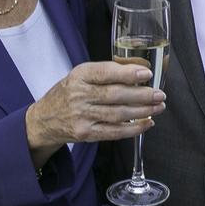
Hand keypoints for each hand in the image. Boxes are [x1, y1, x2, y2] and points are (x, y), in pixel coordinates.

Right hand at [25, 61, 165, 159]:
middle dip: (142, 95)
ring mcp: (81, 116)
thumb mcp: (81, 75)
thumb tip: (140, 71)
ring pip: (118, 114)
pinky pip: (114, 132)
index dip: (128, 73)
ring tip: (158, 107)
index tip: (147, 73)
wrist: (44, 119)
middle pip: (115, 95)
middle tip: (160, 94)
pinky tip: (147, 123)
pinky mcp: (85, 134)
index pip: (105, 73)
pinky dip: (133, 129)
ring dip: (142, 112)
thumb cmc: (69, 93)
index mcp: (79, 76)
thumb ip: (107, 73)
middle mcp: (79, 95)